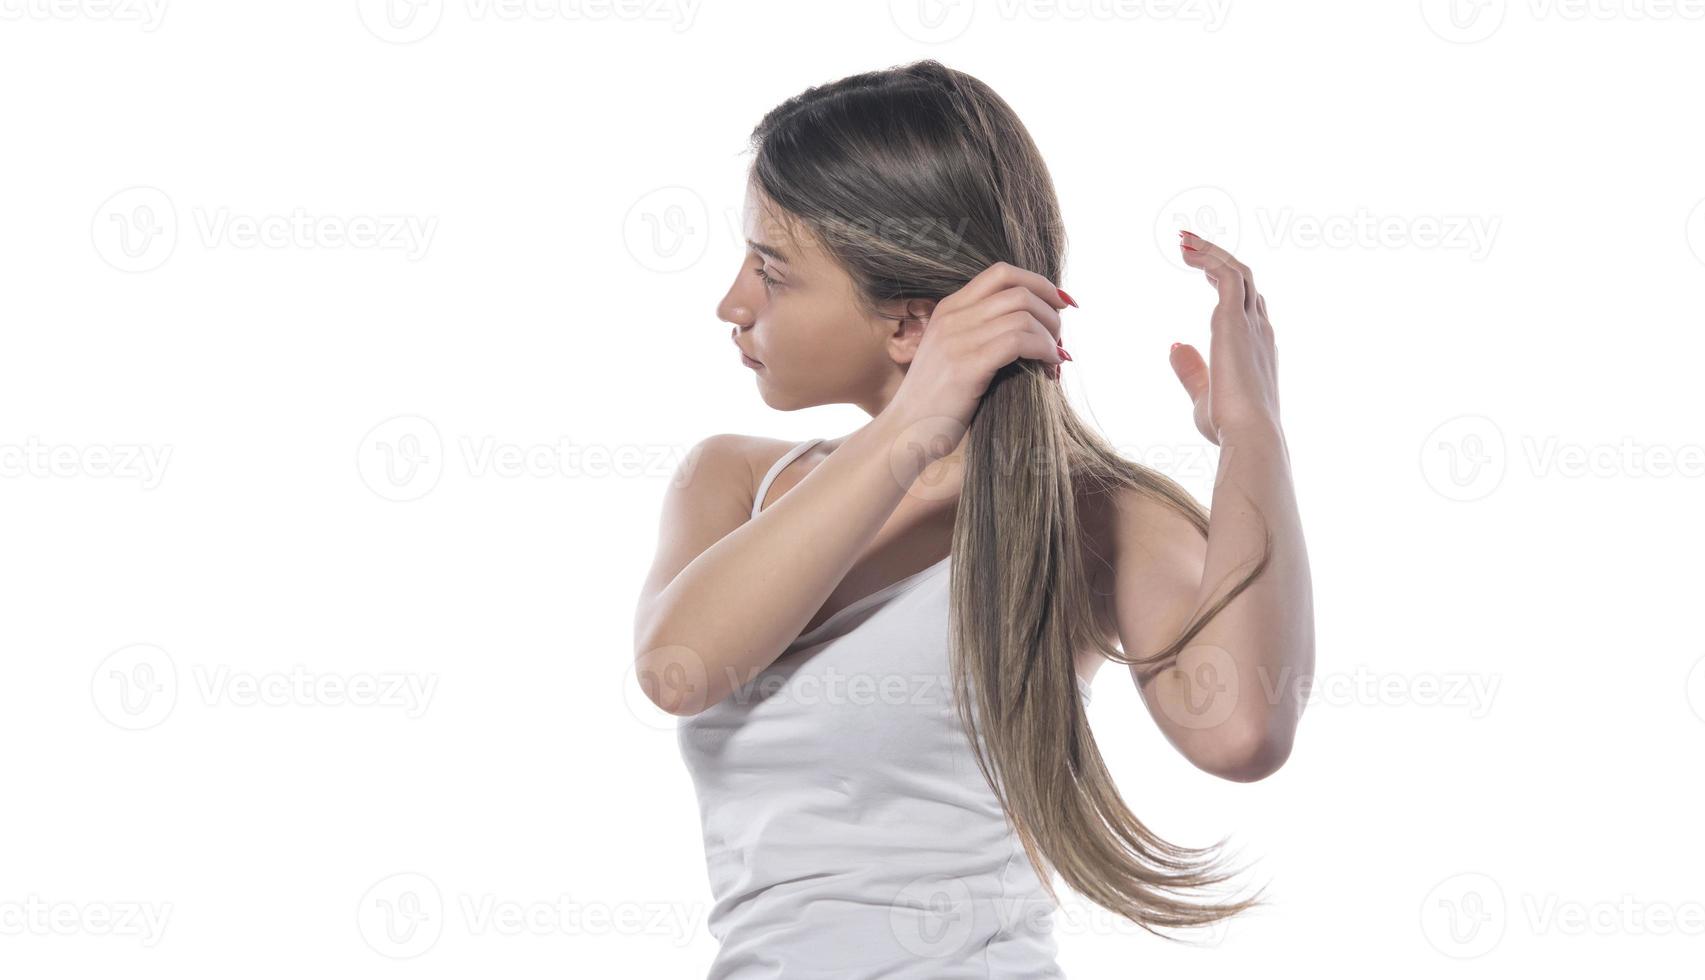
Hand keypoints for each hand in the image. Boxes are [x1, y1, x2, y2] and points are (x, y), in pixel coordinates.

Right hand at [883, 261, 1069, 461]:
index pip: (1001, 273)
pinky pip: (1019, 341)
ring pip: (1023, 315)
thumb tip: (1031, 326)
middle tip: (1060, 338)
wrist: (904, 433)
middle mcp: (951, 317)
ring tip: (1056, 356)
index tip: (1061, 303)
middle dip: (1051, 312)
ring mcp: (956, 340)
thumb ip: (981, 334)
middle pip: (1018, 291)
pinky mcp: (966, 366)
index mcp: (948, 309)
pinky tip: (1050, 366)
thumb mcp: (954, 355)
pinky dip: (1044, 350)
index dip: (1039, 283)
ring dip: (1051, 334)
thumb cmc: (937, 402)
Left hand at [1169, 231, 1280, 445]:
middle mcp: (1259, 331)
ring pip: (1238, 272)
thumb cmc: (1230, 425)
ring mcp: (1251, 324)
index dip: (1225, 281)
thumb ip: (1192, 371)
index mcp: (1257, 349)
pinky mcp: (1235, 321)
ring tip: (1184, 240)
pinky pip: (1228, 275)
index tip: (1202, 268)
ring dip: (1212, 252)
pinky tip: (1187, 251)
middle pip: (1245, 281)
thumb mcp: (1203, 396)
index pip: (1247, 304)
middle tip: (1189, 244)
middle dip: (1218, 259)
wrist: (1250, 434)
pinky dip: (1209, 257)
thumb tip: (1176, 347)